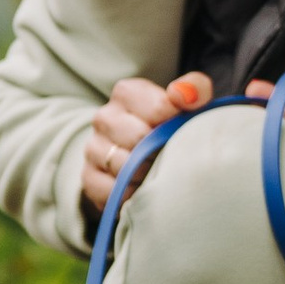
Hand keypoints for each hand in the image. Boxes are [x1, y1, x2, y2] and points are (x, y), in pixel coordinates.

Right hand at [79, 71, 210, 220]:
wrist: (143, 158)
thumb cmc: (170, 127)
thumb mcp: (188, 102)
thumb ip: (195, 88)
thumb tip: (184, 95)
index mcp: (127, 93)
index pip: (157, 108)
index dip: (175, 124)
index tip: (181, 131)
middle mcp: (104, 117)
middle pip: (140, 138)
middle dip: (161, 150)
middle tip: (171, 155)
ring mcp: (93, 148)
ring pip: (124, 165)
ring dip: (147, 174)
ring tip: (157, 172)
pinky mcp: (89, 178)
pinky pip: (113, 190)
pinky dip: (132, 194)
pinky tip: (142, 189)